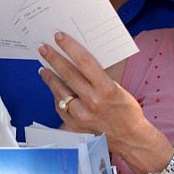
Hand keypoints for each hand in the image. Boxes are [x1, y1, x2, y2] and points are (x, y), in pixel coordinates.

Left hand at [37, 32, 147, 147]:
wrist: (130, 136)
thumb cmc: (126, 110)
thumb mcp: (118, 87)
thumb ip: (98, 76)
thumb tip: (78, 59)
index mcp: (106, 88)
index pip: (84, 62)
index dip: (70, 47)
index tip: (59, 37)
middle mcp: (93, 101)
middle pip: (68, 74)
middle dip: (53, 58)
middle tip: (43, 48)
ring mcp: (82, 115)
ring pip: (59, 91)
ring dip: (49, 77)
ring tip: (43, 68)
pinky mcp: (75, 125)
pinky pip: (60, 107)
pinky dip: (56, 96)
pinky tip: (54, 89)